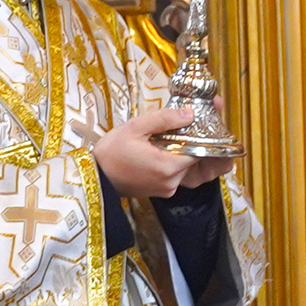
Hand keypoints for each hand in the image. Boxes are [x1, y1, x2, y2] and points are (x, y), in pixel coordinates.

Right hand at [93, 104, 221, 197]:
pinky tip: (172, 145)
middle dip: (200, 140)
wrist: (95, 176)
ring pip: (189, 167)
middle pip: (197, 159)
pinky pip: (179, 173)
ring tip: (185, 130)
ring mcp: (168, 189)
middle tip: (202, 119)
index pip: (201, 150)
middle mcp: (172, 182)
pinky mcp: (163, 190)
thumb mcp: (135, 127)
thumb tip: (189, 115)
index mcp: (168, 166)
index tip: (210, 117)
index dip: (208, 133)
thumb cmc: (111, 152)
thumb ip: (163, 119)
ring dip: (189, 150)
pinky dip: (179, 159)